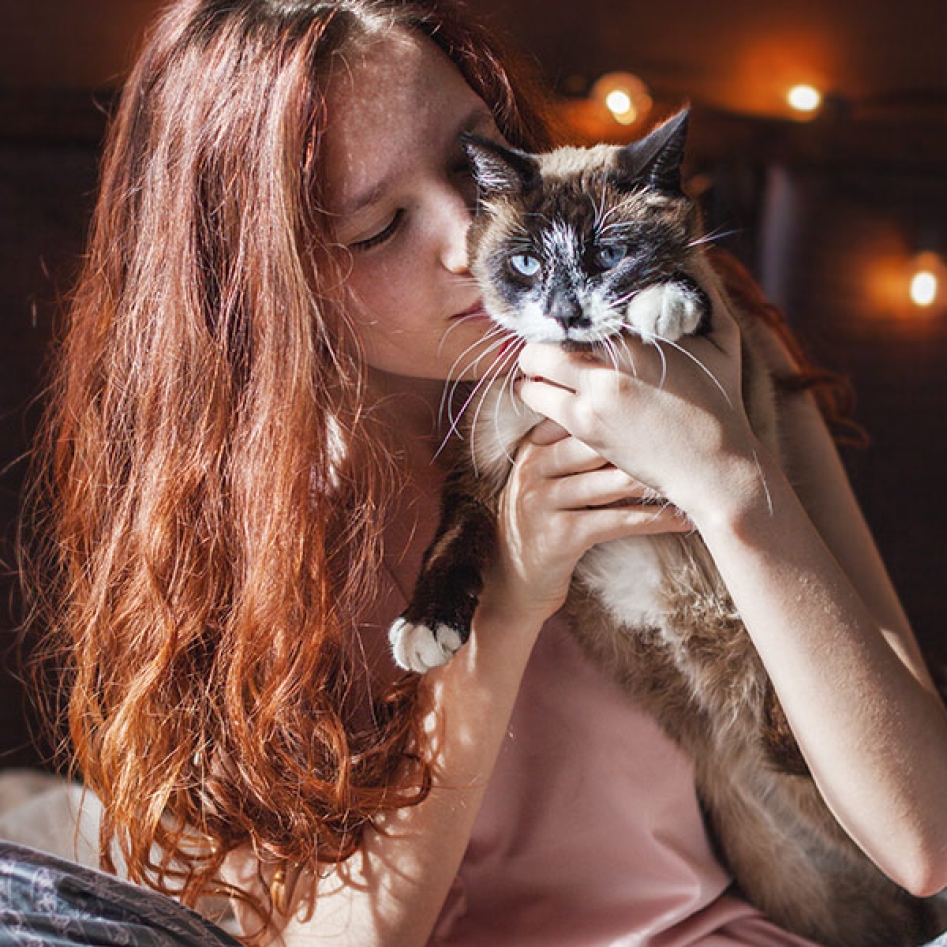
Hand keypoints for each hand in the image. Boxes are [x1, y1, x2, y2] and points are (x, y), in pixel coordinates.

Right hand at [482, 417, 690, 626]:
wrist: (513, 582)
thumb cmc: (543, 521)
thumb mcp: (546, 477)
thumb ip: (574, 446)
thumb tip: (634, 417)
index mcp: (534, 444)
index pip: (581, 415)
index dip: (625, 411)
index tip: (669, 412)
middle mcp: (534, 467)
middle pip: (599, 444)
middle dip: (646, 444)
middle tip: (690, 442)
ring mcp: (543, 501)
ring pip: (613, 482)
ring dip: (657, 482)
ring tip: (692, 479)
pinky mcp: (560, 536)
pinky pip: (617, 521)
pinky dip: (653, 520)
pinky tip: (680, 520)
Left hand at [513, 300, 764, 520]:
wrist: (713, 466)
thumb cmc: (721, 401)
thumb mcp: (723, 338)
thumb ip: (705, 291)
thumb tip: (689, 254)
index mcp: (643, 334)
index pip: (585, 301)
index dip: (570, 304)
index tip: (568, 311)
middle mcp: (614, 360)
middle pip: (548, 329)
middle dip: (542, 334)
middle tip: (547, 341)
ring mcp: (595, 394)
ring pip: (533, 361)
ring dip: (532, 363)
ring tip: (541, 367)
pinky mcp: (584, 425)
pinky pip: (536, 396)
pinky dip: (533, 390)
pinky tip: (544, 392)